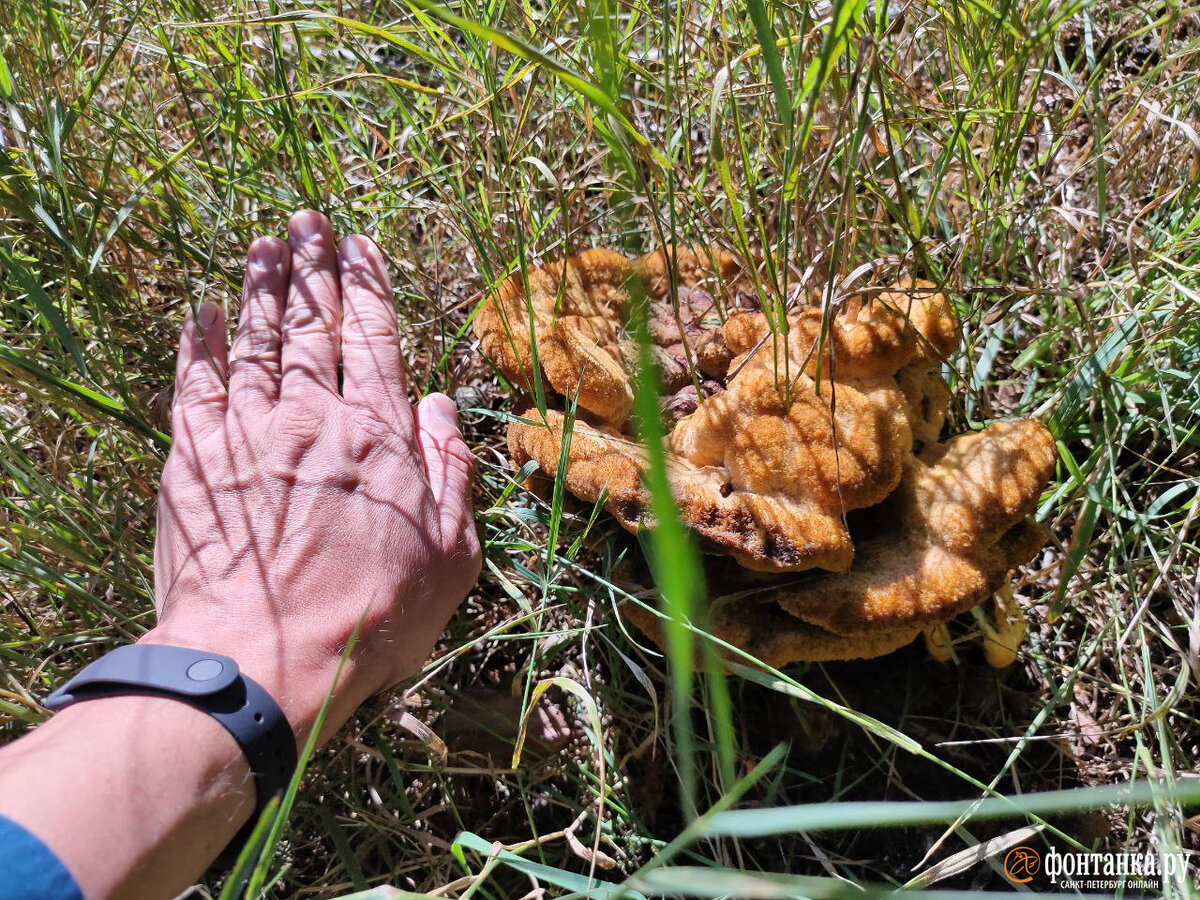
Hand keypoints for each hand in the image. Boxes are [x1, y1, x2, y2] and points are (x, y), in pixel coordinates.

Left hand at [145, 210, 479, 742]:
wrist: (265, 657)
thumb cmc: (373, 615)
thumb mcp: (450, 553)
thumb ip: (451, 470)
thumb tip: (438, 404)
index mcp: (377, 435)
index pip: (374, 338)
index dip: (368, 286)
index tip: (361, 246)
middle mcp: (312, 417)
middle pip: (312, 324)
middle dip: (313, 268)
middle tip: (308, 221)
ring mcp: (247, 433)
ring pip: (256, 341)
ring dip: (261, 289)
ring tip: (264, 244)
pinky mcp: (194, 459)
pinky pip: (194, 384)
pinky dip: (199, 343)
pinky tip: (202, 310)